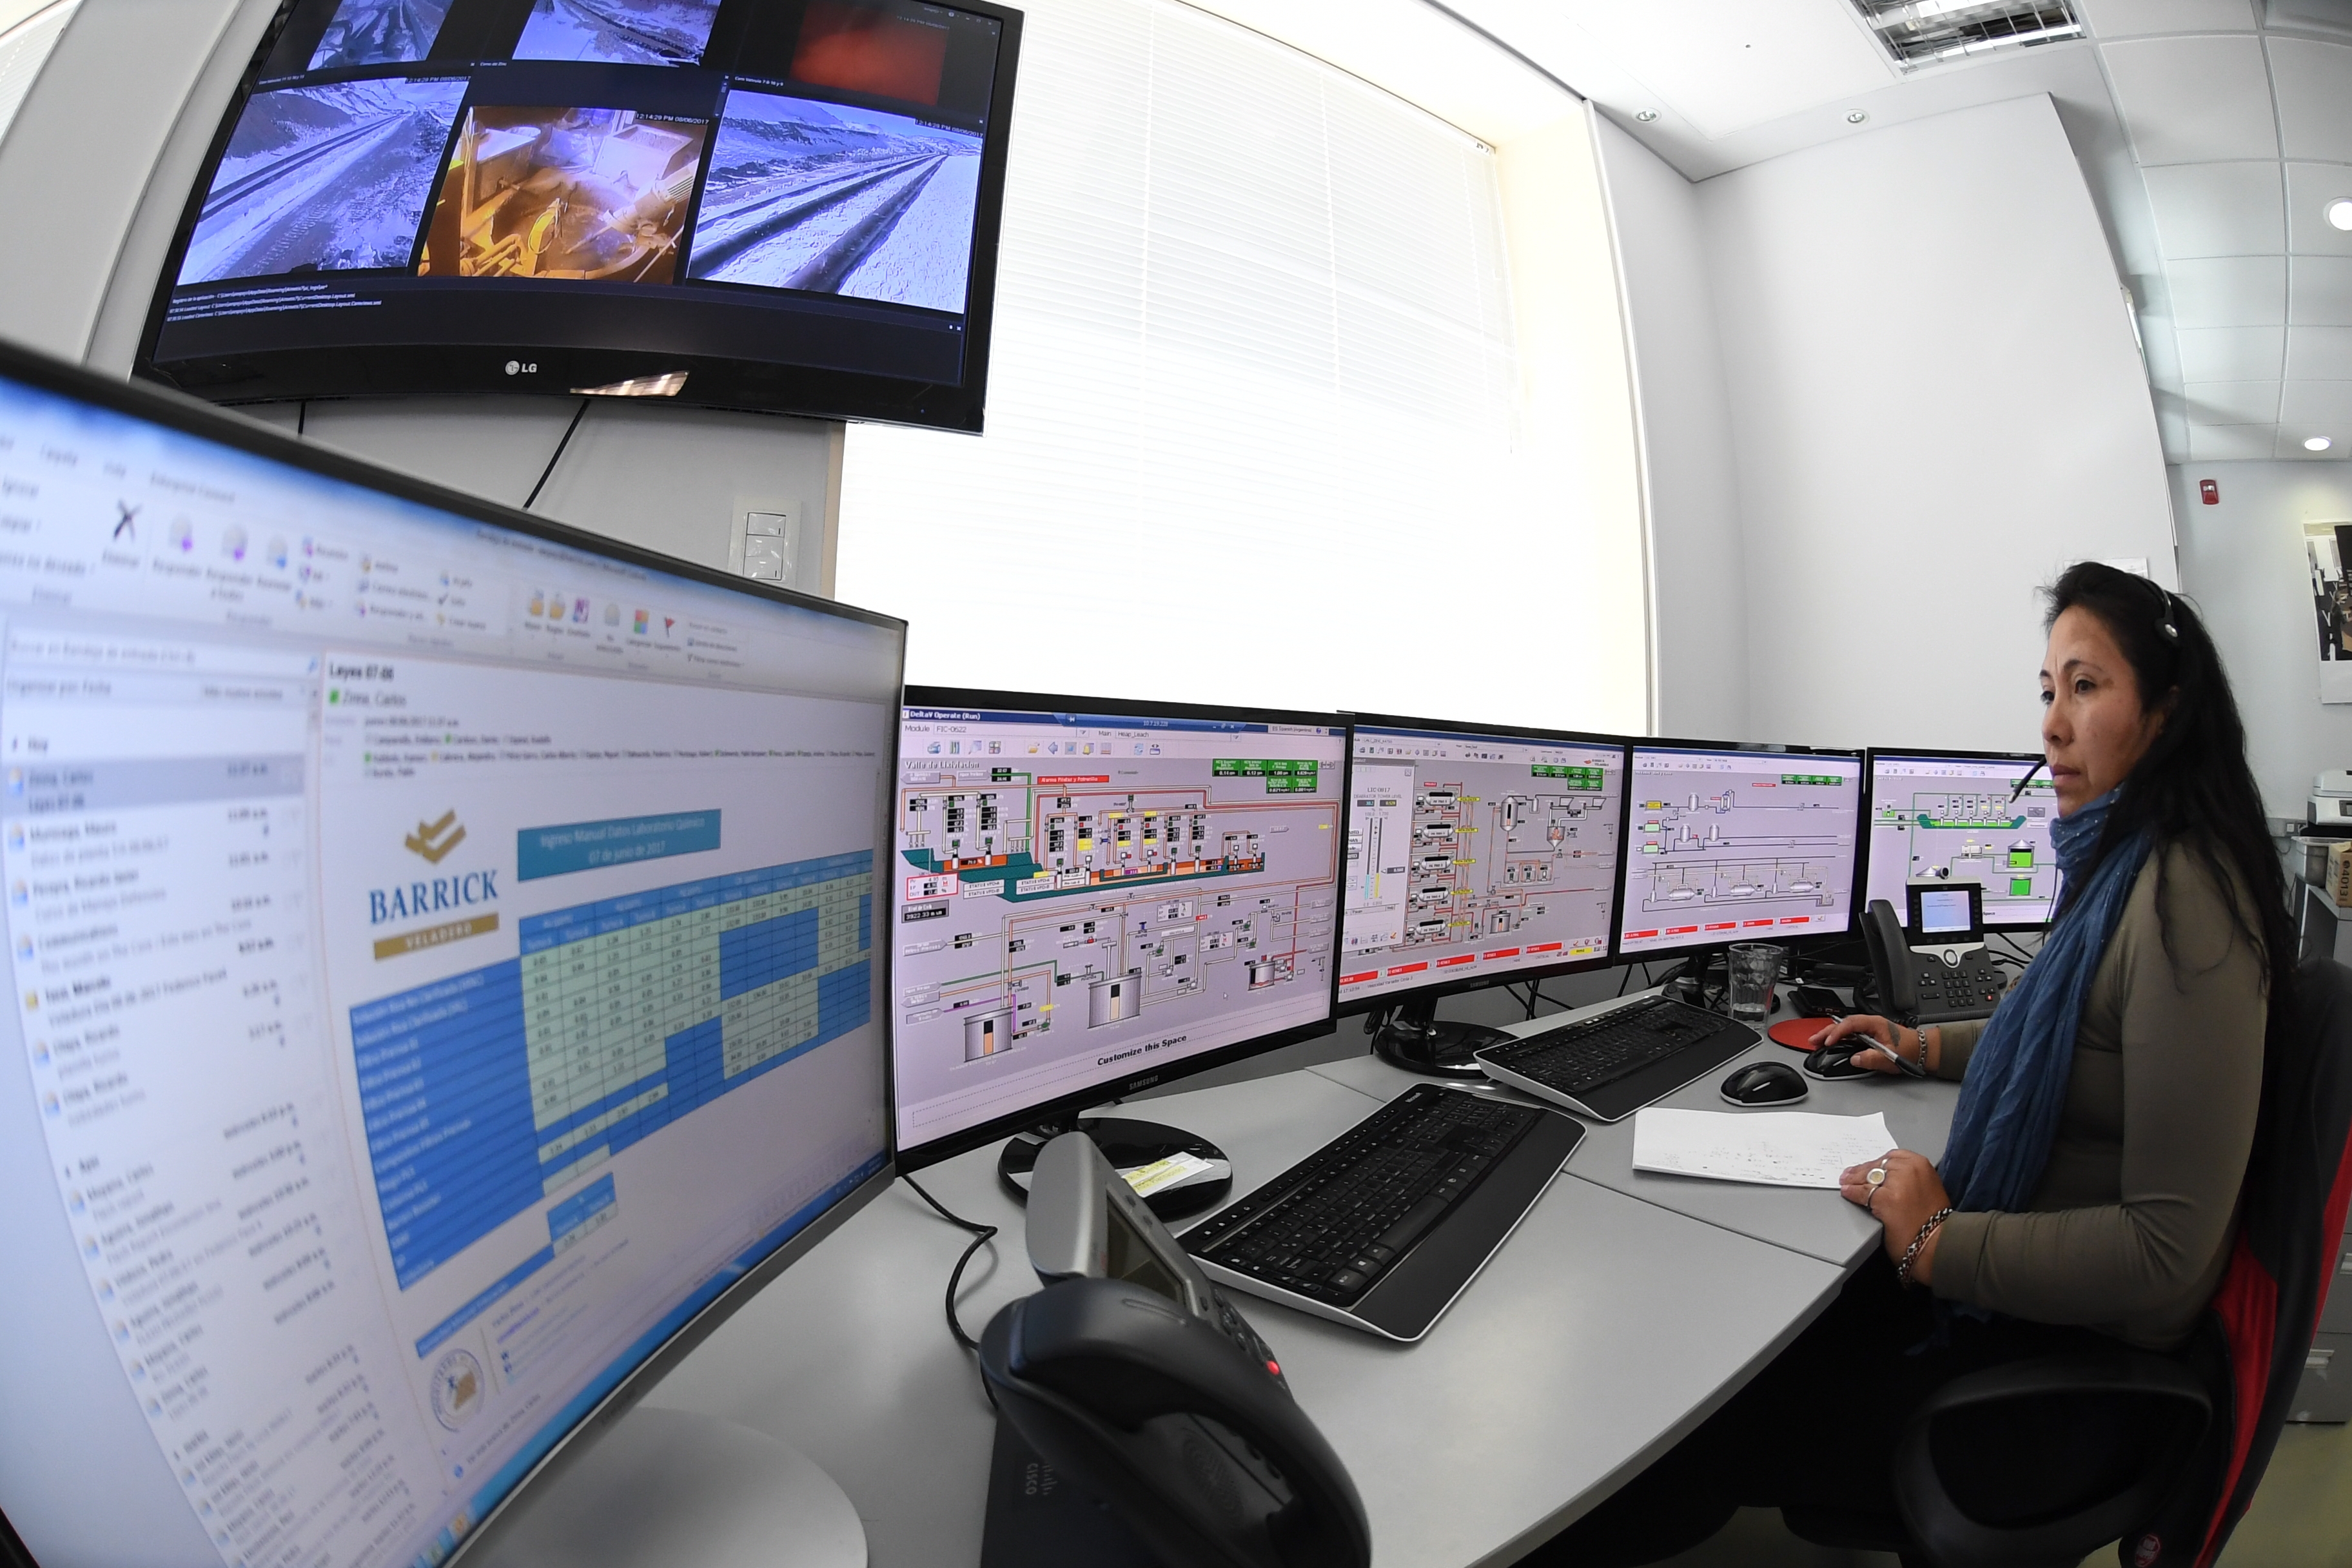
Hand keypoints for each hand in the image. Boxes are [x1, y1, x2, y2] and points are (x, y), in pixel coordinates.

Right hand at [1809, 1013, 1925, 1074]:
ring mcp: (1868, 1030)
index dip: (1838, 1032)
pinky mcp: (1868, 1037)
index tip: (1830, 1041)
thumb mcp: (1891, 1056)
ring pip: (1845, 1029)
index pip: (1851, 1024)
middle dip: (1827, 1032)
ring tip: (1817, 1042)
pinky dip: (1838, 1039)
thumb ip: (1872, 1058)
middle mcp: (1870, 1024)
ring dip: (1830, 1035)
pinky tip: (1831, 1044)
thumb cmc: (1910, 1049)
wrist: (1922, 1051)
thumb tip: (1855, 1059)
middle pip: (1843, 1025)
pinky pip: (1849, 1035)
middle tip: (1814, 1040)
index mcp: (1875, 1023)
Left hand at [1838, 1149, 1950, 1284]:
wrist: (1938, 1244)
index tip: (1867, 1167)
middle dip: (1862, 1171)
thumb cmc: (1934, 1222)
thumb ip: (1909, 1177)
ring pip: (1868, 1177)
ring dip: (1854, 1180)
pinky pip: (1862, 1192)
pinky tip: (1847, 1192)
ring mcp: (1897, 1183)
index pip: (1891, 1156)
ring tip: (1846, 1182)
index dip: (1876, 1163)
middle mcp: (1910, 1169)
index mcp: (1921, 1164)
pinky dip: (1852, 1192)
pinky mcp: (1885, 1198)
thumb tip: (1885, 1175)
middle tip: (1849, 1175)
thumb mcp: (1927, 1188)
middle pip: (1877, 1165)